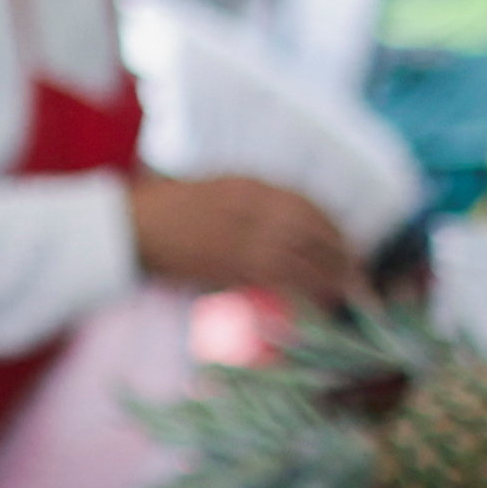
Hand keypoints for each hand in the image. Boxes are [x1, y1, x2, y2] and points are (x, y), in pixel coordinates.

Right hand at [130, 172, 366, 305]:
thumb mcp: (209, 189)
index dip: (332, 226)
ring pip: (304, 257)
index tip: (346, 242)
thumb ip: (243, 201)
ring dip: (331, 277)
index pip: (307, 204)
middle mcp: (255, 207)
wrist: (128, 226)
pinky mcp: (232, 265)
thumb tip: (272, 222)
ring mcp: (245, 236)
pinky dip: (305, 291)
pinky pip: (282, 279)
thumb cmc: (159, 208)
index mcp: (249, 184)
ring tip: (348, 293)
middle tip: (359, 274)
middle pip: (314, 231)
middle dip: (341, 254)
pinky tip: (318, 302)